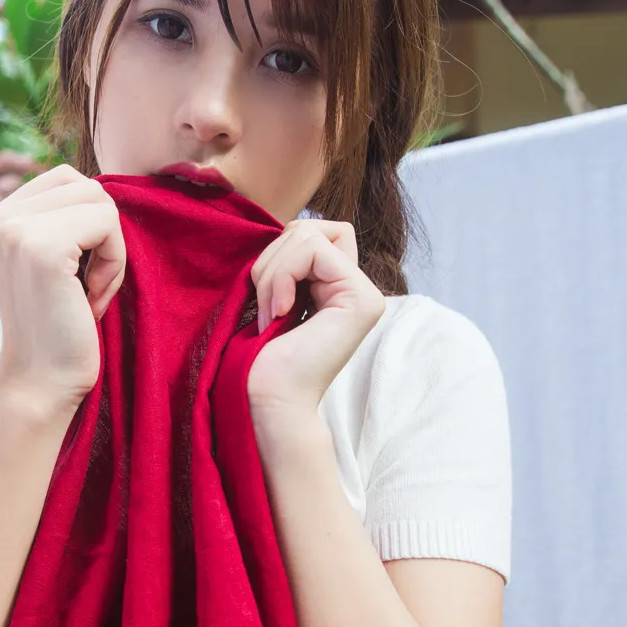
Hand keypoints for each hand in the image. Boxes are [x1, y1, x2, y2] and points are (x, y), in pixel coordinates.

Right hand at [0, 164, 125, 409]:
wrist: (42, 383)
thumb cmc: (59, 327)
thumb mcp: (53, 262)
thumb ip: (62, 219)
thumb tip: (102, 184)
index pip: (64, 179)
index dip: (88, 223)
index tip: (76, 274)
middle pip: (84, 185)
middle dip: (102, 234)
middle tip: (88, 286)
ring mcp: (15, 231)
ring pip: (99, 200)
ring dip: (110, 248)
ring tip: (89, 291)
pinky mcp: (42, 247)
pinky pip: (107, 223)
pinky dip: (114, 263)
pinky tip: (92, 300)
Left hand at [246, 219, 385, 417]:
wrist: (268, 400)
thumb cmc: (261, 358)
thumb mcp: (274, 295)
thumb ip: (289, 261)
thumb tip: (287, 226)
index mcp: (338, 288)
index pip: (310, 233)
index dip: (278, 253)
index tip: (266, 299)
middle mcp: (358, 289)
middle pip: (311, 228)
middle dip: (273, 257)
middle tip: (266, 304)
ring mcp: (366, 294)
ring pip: (309, 233)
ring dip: (273, 270)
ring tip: (271, 311)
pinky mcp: (362, 299)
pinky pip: (314, 249)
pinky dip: (282, 275)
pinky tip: (280, 311)